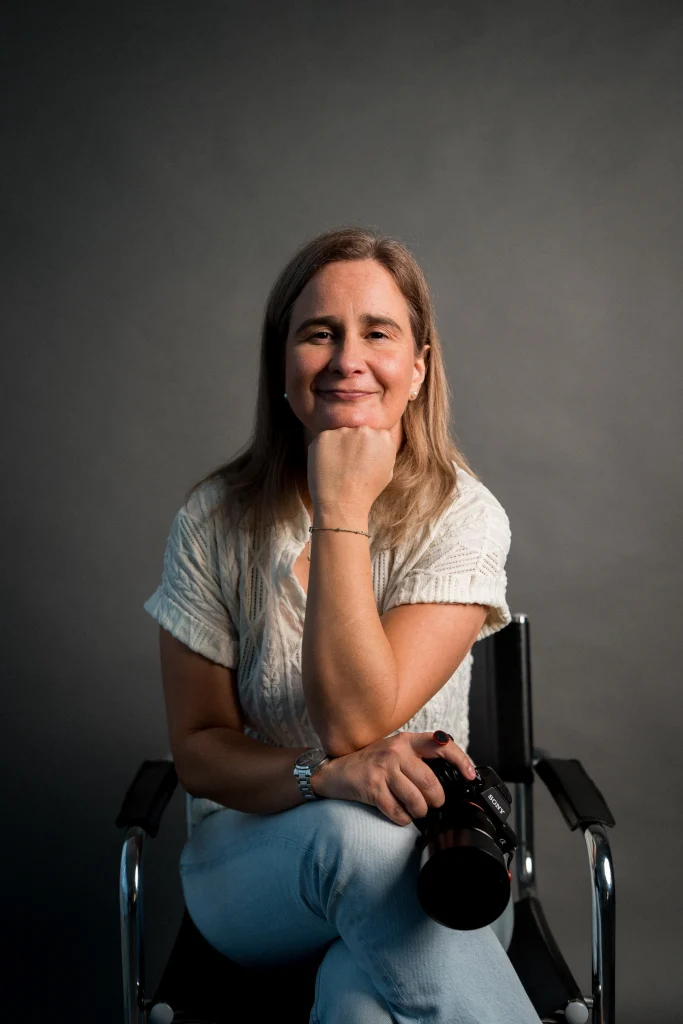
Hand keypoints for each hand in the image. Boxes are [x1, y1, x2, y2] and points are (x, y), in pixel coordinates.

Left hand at [307, 425, 396, 514]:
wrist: (342, 504)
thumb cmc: (366, 492)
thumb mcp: (387, 471)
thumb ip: (383, 451)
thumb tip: (376, 443)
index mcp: (384, 437)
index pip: (373, 434)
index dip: (366, 450)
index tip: (361, 463)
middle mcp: (365, 429)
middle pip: (356, 431)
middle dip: (352, 445)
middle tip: (348, 466)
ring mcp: (343, 431)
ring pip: (339, 435)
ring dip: (337, 447)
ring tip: (337, 469)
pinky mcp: (324, 435)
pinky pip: (323, 440)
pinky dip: (323, 451)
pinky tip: (327, 467)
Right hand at [311, 731, 476, 825]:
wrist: (334, 772)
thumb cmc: (369, 764)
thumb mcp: (394, 752)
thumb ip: (417, 759)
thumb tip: (448, 777)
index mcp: (406, 740)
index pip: (441, 745)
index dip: (460, 760)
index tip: (470, 775)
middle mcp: (396, 751)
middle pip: (431, 782)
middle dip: (435, 800)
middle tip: (432, 804)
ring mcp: (383, 769)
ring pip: (417, 800)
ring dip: (419, 812)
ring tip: (414, 810)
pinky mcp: (372, 787)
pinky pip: (398, 812)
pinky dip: (402, 819)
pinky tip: (397, 813)